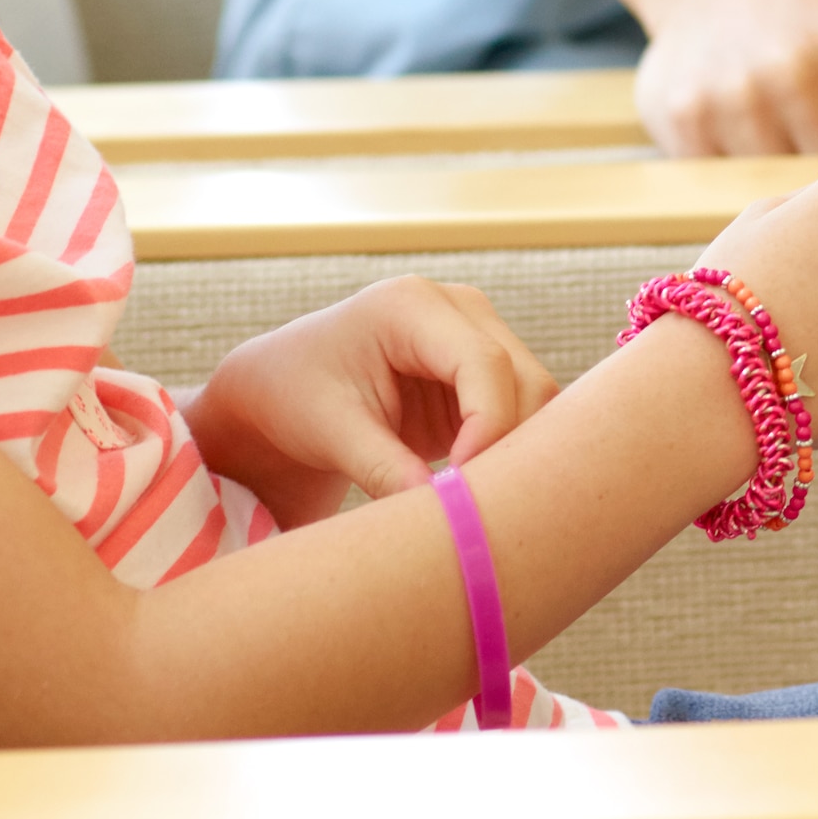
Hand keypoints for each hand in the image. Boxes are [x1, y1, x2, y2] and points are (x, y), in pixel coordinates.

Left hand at [189, 277, 558, 525]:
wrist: (280, 389)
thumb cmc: (295, 397)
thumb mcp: (332, 432)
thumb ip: (385, 466)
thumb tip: (444, 514)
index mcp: (412, 304)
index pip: (484, 363)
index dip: (486, 427)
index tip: (456, 485)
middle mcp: (459, 308)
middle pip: (526, 379)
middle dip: (509, 444)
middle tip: (472, 504)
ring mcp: (478, 336)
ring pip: (537, 398)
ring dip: (515, 451)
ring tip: (471, 499)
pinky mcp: (483, 373)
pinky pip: (522, 414)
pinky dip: (508, 452)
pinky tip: (475, 486)